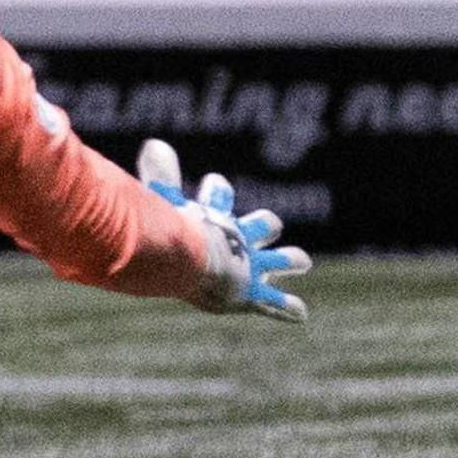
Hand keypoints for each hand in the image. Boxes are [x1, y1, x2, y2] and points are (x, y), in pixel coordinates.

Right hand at [137, 138, 309, 321]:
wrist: (197, 259)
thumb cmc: (176, 230)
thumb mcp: (166, 201)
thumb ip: (161, 174)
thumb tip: (154, 142)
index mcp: (218, 217)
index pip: (220, 196)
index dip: (217, 190)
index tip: (216, 182)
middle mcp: (240, 239)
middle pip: (262, 224)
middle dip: (265, 224)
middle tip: (272, 223)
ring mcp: (250, 268)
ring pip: (279, 261)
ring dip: (291, 259)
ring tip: (303, 261)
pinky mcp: (253, 294)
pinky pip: (274, 304)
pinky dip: (286, 309)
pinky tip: (301, 315)